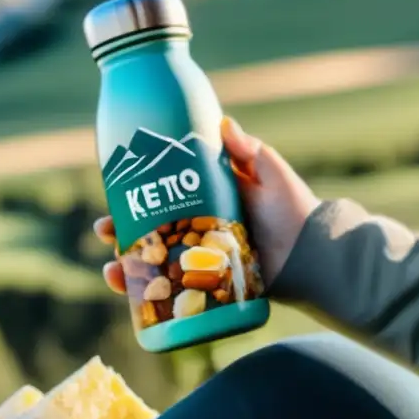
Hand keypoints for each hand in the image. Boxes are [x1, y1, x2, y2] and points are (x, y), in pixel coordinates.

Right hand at [94, 116, 319, 291]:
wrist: (315, 256)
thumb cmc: (296, 210)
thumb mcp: (271, 173)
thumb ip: (250, 152)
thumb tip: (222, 122)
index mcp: (208, 199)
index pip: (163, 193)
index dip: (136, 192)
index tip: (113, 188)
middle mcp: (200, 228)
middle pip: (150, 229)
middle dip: (121, 232)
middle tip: (103, 231)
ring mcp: (203, 259)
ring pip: (155, 262)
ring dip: (127, 266)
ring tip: (112, 270)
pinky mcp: (210, 285)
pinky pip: (174, 290)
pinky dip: (148, 295)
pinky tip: (130, 295)